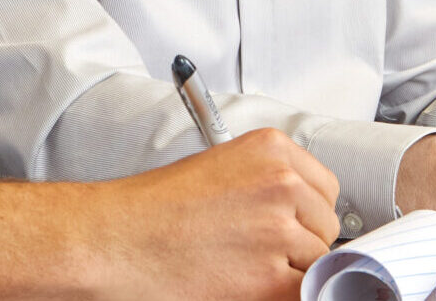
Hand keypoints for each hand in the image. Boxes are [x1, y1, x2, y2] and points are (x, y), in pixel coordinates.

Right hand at [88, 129, 341, 300]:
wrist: (110, 241)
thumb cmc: (149, 210)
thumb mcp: (218, 170)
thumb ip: (267, 184)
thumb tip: (302, 216)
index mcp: (270, 149)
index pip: (325, 188)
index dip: (304, 213)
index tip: (287, 225)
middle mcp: (281, 183)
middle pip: (325, 226)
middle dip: (299, 243)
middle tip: (253, 250)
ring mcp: (279, 230)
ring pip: (316, 262)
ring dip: (288, 271)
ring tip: (240, 268)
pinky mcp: (270, 277)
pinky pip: (303, 292)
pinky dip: (280, 293)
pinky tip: (246, 285)